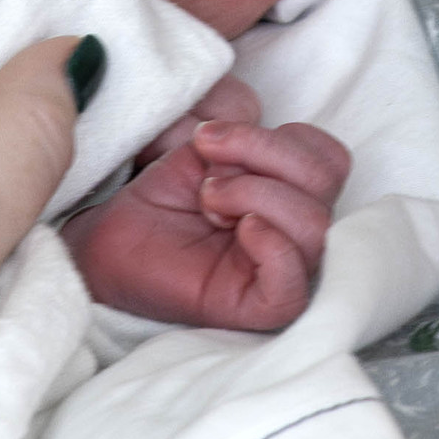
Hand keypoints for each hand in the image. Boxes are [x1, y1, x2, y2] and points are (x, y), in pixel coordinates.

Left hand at [65, 77, 350, 332]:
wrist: (108, 241)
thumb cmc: (159, 201)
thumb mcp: (208, 153)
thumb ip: (248, 142)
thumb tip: (263, 129)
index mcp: (291, 197)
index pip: (330, 160)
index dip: (281, 136)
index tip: (210, 138)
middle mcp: (295, 235)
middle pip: (325, 182)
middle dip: (262, 155)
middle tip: (207, 170)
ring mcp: (281, 273)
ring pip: (315, 224)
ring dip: (255, 193)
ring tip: (209, 199)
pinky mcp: (260, 309)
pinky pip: (294, 284)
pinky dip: (271, 243)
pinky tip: (237, 228)